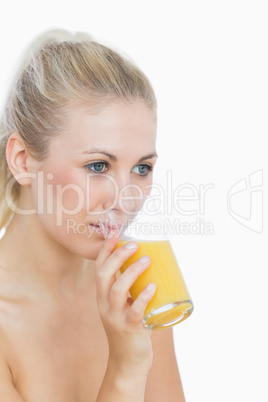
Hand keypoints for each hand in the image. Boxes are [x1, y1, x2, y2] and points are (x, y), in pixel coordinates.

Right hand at [95, 231, 156, 377]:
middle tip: (135, 244)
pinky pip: (134, 311)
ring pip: (118, 290)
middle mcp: (105, 305)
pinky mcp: (129, 329)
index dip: (106, 251)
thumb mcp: (123, 306)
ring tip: (147, 260)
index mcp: (102, 297)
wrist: (127, 363)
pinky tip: (153, 287)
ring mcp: (116, 318)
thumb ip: (131, 289)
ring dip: (132, 272)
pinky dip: (143, 297)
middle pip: (104, 276)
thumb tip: (149, 264)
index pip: (98, 269)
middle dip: (117, 256)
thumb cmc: (129, 328)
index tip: (115, 234)